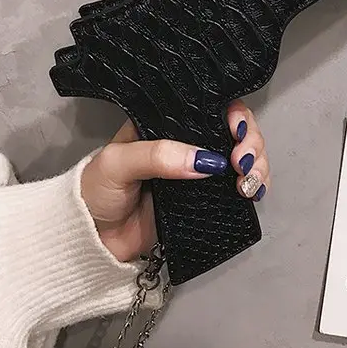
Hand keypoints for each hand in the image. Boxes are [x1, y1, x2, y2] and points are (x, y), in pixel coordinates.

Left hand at [80, 100, 270, 261]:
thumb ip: (158, 155)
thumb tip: (205, 160)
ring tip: (249, 182)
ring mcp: (199, 173)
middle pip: (234, 131)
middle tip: (242, 163)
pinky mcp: (205, 202)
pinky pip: (237, 189)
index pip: (210, 107)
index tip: (236, 130)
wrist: (89, 240)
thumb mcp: (119, 162)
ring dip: (256, 165)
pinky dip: (253, 188)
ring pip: (242, 159)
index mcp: (167, 123)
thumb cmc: (96, 190)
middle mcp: (188, 143)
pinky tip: (253, 193)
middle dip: (250, 142)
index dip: (232, 114)